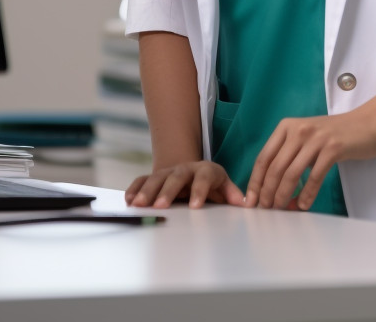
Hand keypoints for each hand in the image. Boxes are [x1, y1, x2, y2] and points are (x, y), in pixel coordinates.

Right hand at [124, 161, 244, 208]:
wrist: (194, 172)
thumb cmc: (212, 185)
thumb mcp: (224, 187)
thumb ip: (233, 194)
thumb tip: (246, 203)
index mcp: (206, 170)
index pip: (204, 178)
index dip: (200, 191)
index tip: (196, 206)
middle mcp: (185, 169)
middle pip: (177, 177)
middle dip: (168, 191)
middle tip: (160, 206)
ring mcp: (169, 172)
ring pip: (156, 178)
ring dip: (147, 191)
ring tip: (138, 205)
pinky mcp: (155, 177)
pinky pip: (142, 180)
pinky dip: (135, 188)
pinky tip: (129, 200)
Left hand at [245, 108, 375, 210]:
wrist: (369, 123)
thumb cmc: (335, 135)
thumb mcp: (307, 139)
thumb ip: (290, 156)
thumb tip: (272, 188)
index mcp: (287, 126)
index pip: (263, 158)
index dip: (255, 182)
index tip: (251, 202)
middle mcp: (298, 129)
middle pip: (275, 168)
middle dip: (268, 193)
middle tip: (267, 210)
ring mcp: (316, 138)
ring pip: (291, 173)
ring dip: (284, 196)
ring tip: (284, 210)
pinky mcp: (333, 148)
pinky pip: (315, 177)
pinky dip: (307, 194)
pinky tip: (304, 205)